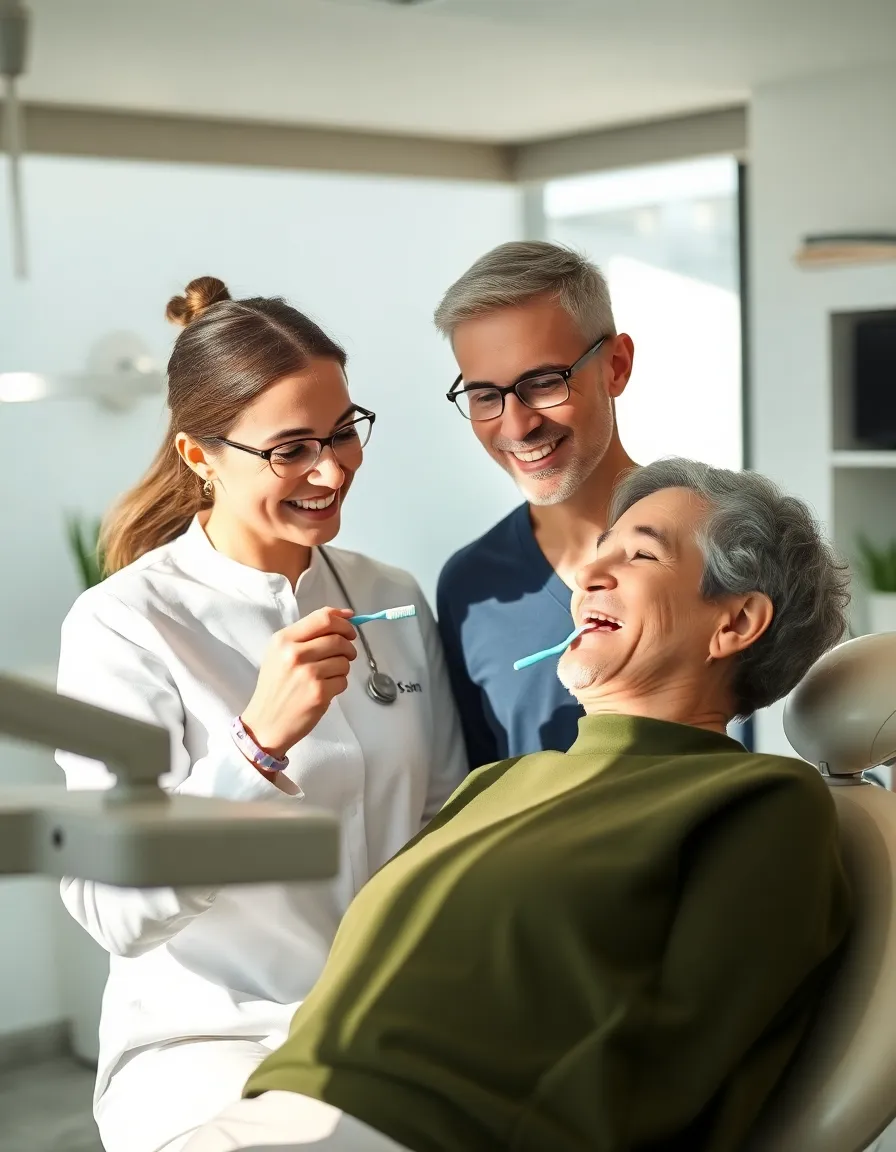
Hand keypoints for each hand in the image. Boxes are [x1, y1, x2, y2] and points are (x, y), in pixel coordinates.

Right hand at [240, 608, 356, 759]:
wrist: (265, 723)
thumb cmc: (275, 687)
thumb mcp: (280, 653)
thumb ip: (308, 635)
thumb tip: (346, 617)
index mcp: (283, 639)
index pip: (323, 618)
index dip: (342, 620)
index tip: (351, 625)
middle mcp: (294, 653)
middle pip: (338, 638)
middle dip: (348, 646)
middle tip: (346, 654)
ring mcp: (307, 673)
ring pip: (344, 660)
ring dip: (342, 668)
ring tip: (327, 676)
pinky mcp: (319, 692)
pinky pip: (343, 680)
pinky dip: (339, 685)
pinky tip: (324, 690)